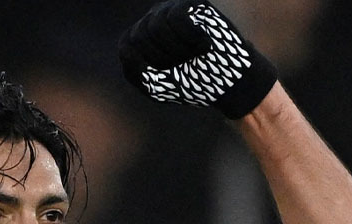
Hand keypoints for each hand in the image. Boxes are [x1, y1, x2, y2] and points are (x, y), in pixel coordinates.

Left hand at [118, 0, 276, 118]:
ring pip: (156, 27)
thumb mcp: (155, 86)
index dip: (146, 65)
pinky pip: (177, 18)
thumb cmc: (190, 83)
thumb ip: (133, 71)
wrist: (226, 82)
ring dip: (177, 50)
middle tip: (184, 65)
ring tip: (194, 55)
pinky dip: (190, 38)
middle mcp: (152, 19)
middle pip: (140, 36)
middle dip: (162, 59)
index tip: (166, 74)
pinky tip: (204, 45)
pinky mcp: (191, 3)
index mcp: (139, 38)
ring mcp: (170, 9)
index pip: (126, 47)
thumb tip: (126, 49)